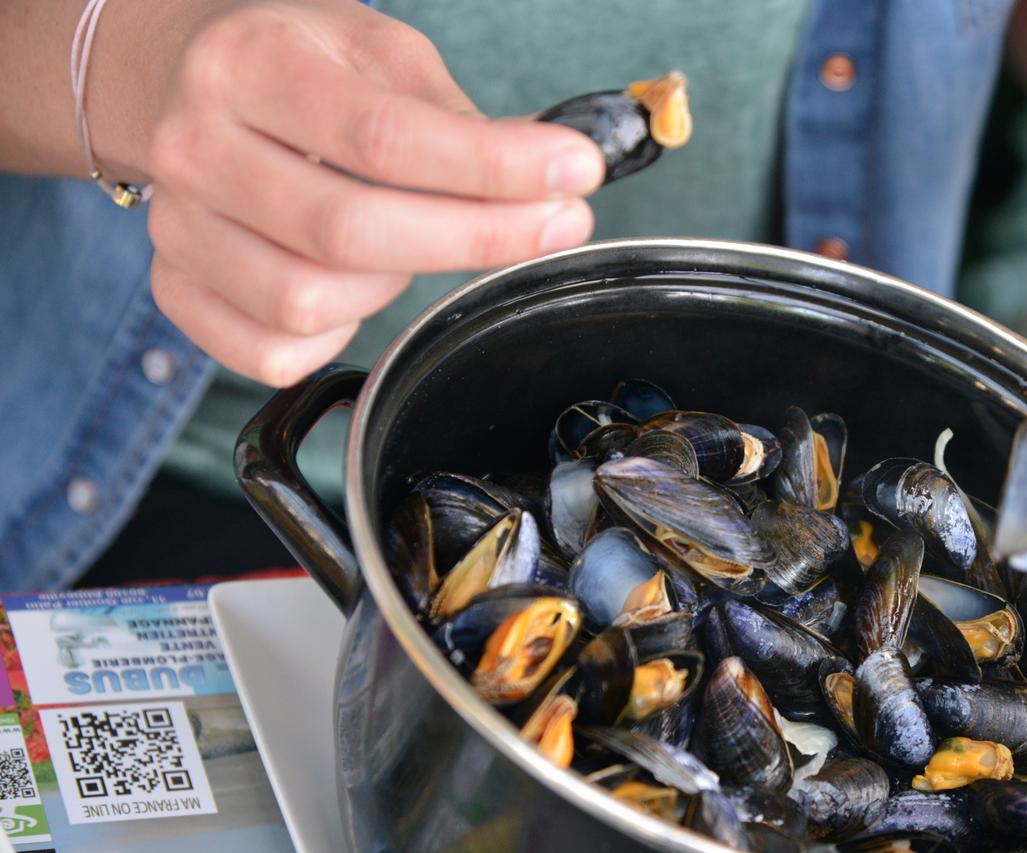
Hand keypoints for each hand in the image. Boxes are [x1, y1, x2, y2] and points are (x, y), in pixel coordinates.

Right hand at [135, 0, 603, 385]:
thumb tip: (539, 181)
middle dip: (475, 238)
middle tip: (551, 225)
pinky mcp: (176, 287)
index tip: (574, 175)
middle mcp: (197, 147)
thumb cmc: (297, 65)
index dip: (492, 168)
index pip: (383, 138)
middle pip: (349, 231)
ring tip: (412, 239)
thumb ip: (450, 114)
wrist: (176, 76)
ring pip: (309, 302)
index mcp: (249, 64)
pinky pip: (273, 353)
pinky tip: (354, 288)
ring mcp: (177, 226)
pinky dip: (334, 336)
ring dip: (392, 285)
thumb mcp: (374, 49)